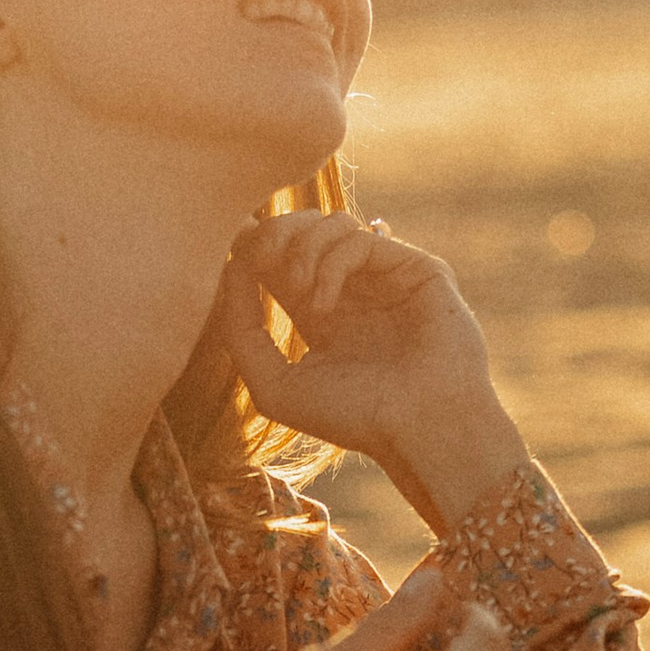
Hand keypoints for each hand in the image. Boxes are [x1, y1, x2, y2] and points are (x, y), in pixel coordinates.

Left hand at [215, 209, 527, 538]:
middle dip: (271, 234)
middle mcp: (354, 290)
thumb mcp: (275, 387)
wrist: (418, 428)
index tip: (233, 254)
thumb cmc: (353, 417)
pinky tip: (324, 305)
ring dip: (301, 248)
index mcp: (321, 314)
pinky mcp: (415, 267)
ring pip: (330, 222)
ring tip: (299, 291)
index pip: (279, 260)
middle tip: (258, 258)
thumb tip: (231, 271)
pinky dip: (330, 264)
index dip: (251, 246)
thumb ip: (242, 334)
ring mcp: (385, 276)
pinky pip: (358, 238)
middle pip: (302, 230)